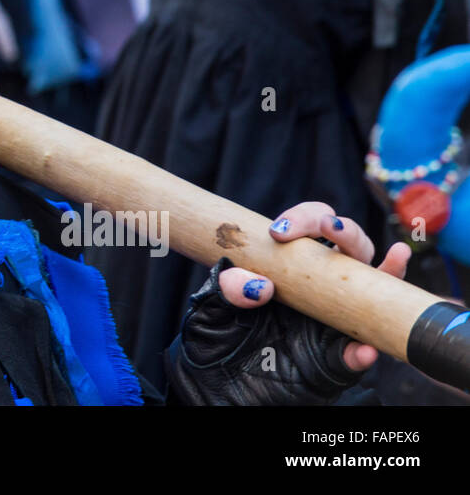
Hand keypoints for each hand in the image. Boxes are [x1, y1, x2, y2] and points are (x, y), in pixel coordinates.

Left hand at [166, 202, 411, 404]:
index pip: (311, 229)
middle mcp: (320, 289)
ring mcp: (333, 322)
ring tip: (393, 259)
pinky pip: (357, 357)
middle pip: (351, 248)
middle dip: (347, 231)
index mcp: (290, 268)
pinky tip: (365, 347)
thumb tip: (260, 286)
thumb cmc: (217, 338)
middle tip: (328, 226)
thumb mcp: (211, 306)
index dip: (306, 218)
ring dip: (387, 272)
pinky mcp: (335, 361)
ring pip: (373, 292)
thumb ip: (226, 288)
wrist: (216, 386)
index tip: (280, 231)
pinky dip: (364, 352)